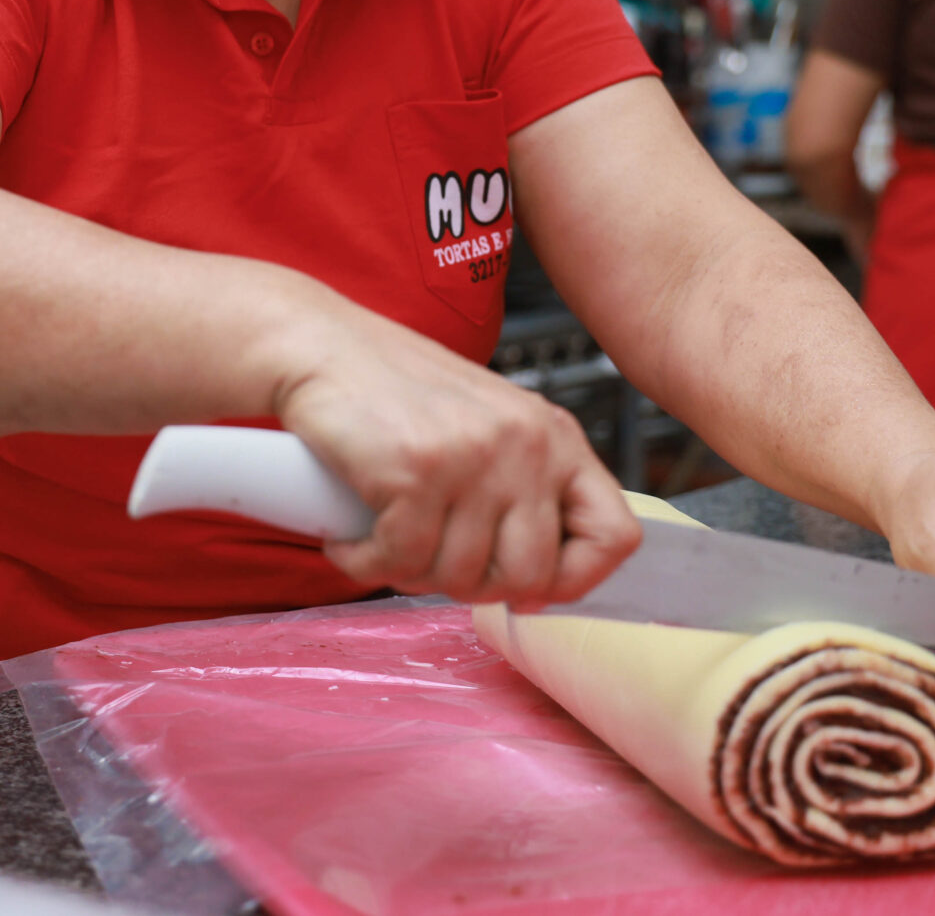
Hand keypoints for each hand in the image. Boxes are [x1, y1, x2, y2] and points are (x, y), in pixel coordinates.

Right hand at [260, 287, 639, 607]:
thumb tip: (541, 588)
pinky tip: (352, 534)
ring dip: (409, 571)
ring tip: (384, 533)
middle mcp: (527, 444)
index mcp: (555, 436)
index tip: (526, 586)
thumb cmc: (394, 393)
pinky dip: (365, 560)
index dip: (573, 580)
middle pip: (531, 576)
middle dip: (472, 586)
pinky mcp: (418, 470)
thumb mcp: (487, 430)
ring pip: (460, 578)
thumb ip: (522, 491)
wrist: (320, 346)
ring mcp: (476, 456)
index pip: (614, 536)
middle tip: (430, 557)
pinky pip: (400, 562)